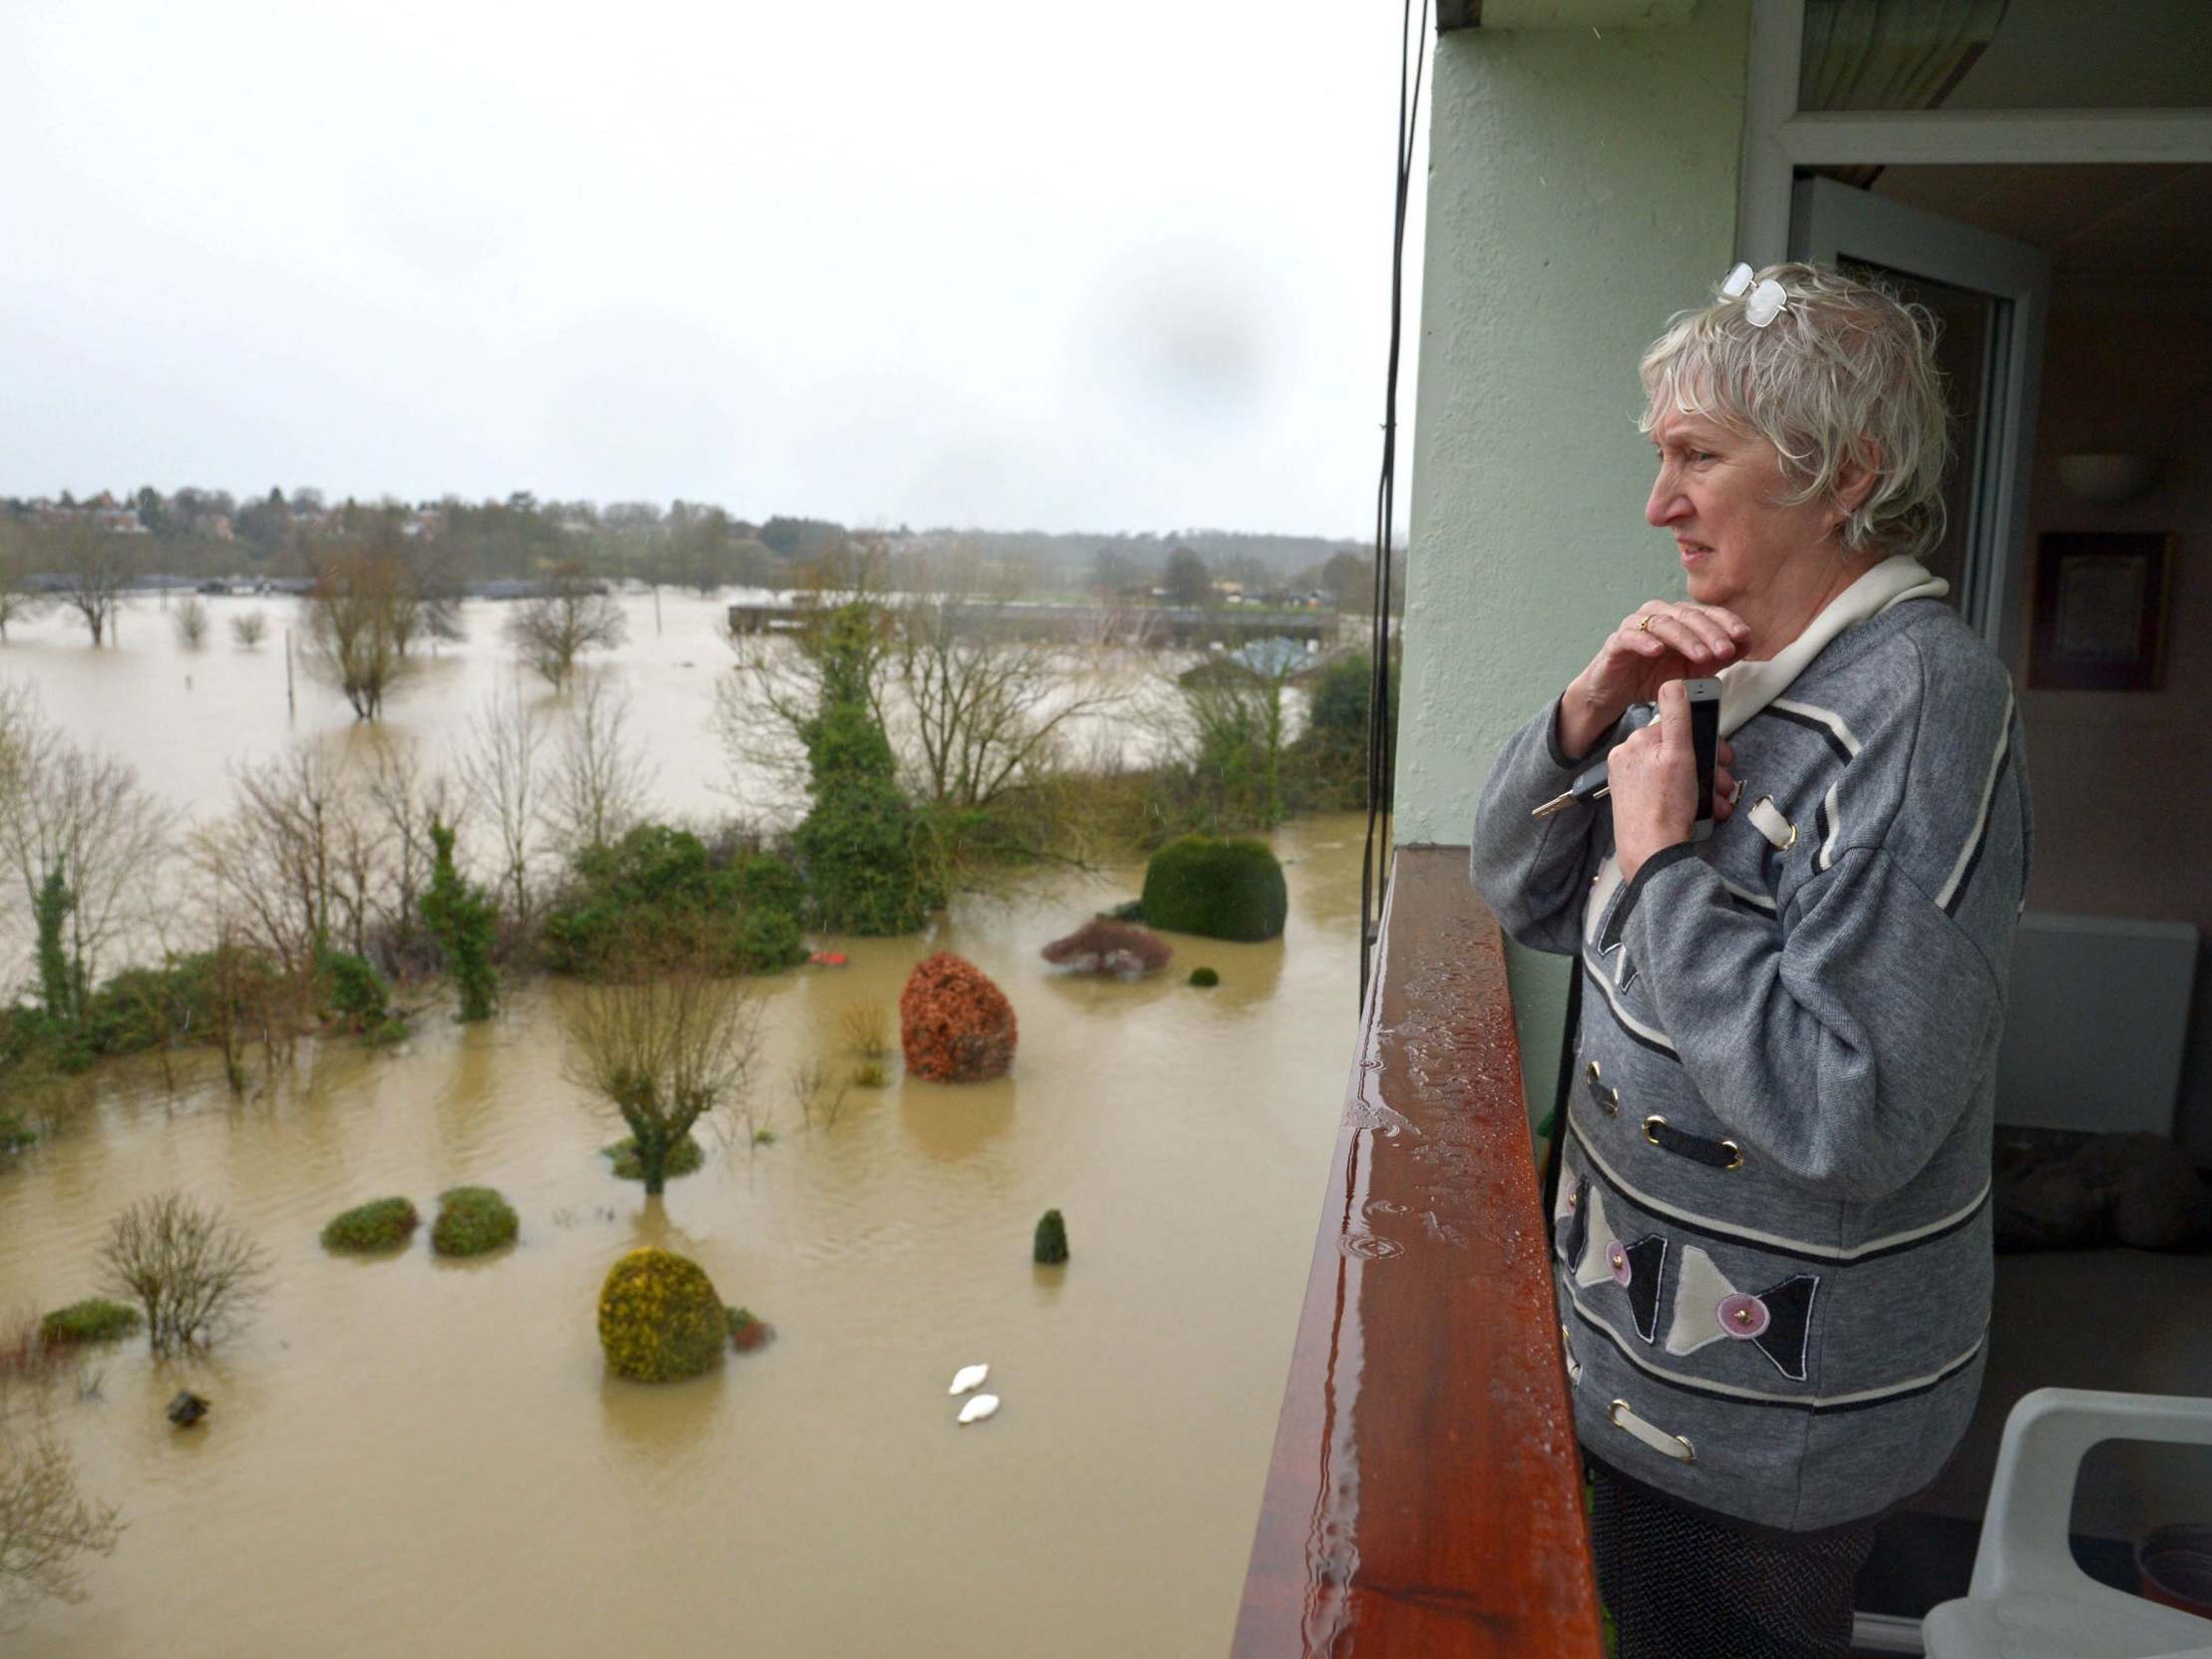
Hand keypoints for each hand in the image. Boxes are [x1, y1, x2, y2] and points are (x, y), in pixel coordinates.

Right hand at [1556, 600, 1749, 758]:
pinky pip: (1629, 636)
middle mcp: (1658, 615)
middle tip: (1724, 650)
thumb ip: (1718, 657)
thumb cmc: (1654, 677)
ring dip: (1684, 638)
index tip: (1743, 636)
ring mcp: (1635, 626)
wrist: (1617, 693)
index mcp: (1680, 618)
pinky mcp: (1615, 642)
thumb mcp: (1693, 670)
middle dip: (1710, 632)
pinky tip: (1657, 651)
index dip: (1726, 621)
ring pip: (1662, 623)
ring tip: (1701, 656)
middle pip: (1687, 615)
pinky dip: (1644, 641)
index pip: (1706, 613)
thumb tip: (1747, 643)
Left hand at [1608, 679, 1737, 880]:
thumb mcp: (1679, 755)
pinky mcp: (1635, 803)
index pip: (1678, 730)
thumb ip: (1677, 717)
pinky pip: (1667, 793)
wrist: (1652, 855)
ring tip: (1718, 803)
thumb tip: (1673, 683)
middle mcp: (1628, 760)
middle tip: (1724, 783)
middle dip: (1709, 768)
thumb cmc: (1666, 807)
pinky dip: (1689, 800)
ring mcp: (1630, 783)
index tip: (1723, 756)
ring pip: (1677, 775)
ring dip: (1705, 787)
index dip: (1706, 743)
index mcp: (1635, 744)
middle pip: (1679, 754)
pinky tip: (1705, 812)